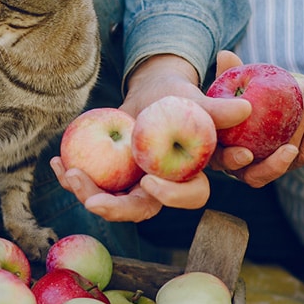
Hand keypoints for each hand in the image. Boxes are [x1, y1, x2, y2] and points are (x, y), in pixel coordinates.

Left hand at [51, 54, 248, 221]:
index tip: (150, 181)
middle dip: (116, 209)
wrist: (153, 93)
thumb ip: (218, 110)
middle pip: (142, 210)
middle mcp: (161, 190)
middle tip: (93, 202)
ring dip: (87, 193)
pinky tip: (56, 161)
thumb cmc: (181, 98)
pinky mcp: (112, 179)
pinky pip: (91, 184)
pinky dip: (71, 175)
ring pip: (111, 202)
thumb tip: (246, 107)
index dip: (173, 195)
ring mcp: (133, 187)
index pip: (190, 196)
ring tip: (69, 173)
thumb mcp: (198, 101)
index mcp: (190, 178)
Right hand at [209, 51, 303, 187]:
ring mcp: (269, 162)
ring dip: (301, 140)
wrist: (256, 99)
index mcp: (220, 150)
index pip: (224, 163)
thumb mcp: (226, 83)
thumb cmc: (231, 93)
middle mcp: (244, 165)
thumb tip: (226, 55)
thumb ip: (225, 73)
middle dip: (276, 164)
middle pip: (258, 176)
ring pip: (287, 163)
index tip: (246, 154)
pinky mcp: (291, 155)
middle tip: (289, 149)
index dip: (234, 160)